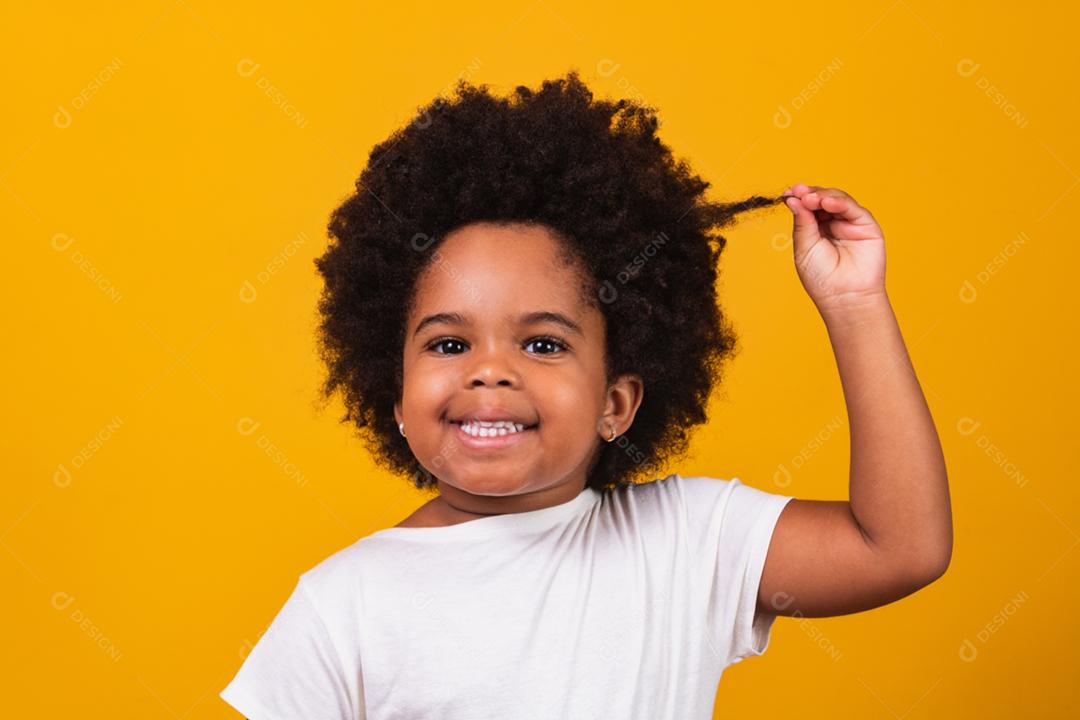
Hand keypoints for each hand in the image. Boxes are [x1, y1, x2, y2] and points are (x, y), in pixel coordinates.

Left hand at [782, 183, 886, 313]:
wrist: (844, 297)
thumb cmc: (822, 278)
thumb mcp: (804, 248)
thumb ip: (802, 223)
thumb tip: (794, 199)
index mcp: (815, 230)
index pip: (807, 208)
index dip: (798, 198)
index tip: (787, 192)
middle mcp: (832, 224)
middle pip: (821, 199)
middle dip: (809, 194)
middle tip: (798, 191)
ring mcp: (849, 223)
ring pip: (836, 199)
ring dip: (822, 195)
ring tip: (810, 198)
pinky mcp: (866, 225)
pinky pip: (852, 208)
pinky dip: (839, 202)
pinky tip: (826, 202)